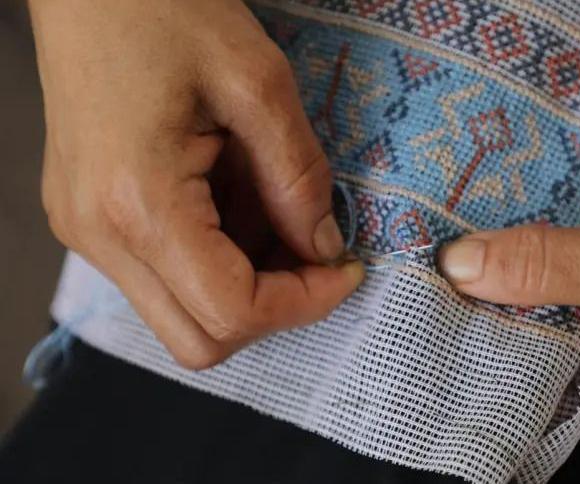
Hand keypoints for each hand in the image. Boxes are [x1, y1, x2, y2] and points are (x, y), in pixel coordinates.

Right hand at [30, 0, 363, 368]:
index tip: (345, 269)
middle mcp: (100, 235)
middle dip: (274, 309)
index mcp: (138, 203)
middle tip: (316, 256)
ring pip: (182, 315)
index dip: (304, 303)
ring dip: (247, 285)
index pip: (231, 311)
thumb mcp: (259, 83)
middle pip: (200, 339)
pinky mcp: (91, 220)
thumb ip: (299, 178)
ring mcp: (88, 232)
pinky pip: (164, 276)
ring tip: (274, 210)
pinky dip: (217, 260)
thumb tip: (324, 248)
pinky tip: (238, 200)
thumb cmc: (164, 9)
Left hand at [439, 163, 579, 435]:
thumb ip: (545, 269)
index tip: (413, 300)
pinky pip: (566, 269)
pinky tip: (496, 223)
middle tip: (418, 259)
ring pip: (542, 297)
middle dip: (480, 298)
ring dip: (507, 267)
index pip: (516, 376)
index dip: (465, 338)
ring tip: (442, 238)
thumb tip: (457, 267)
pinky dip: (539, 248)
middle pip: (523, 334)